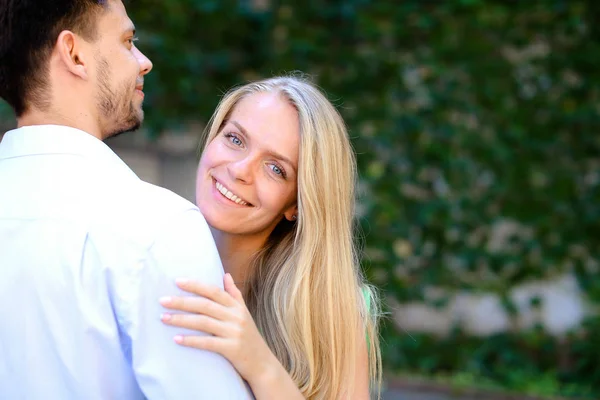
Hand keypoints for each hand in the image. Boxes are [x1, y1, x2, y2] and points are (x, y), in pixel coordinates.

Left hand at [159, 274, 276, 384]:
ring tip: (164, 318)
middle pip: (205, 305)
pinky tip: (177, 339)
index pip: (214, 291)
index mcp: (236, 306)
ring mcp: (234, 332)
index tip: (177, 281)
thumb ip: (234, 294)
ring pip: (203, 322)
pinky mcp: (231, 349)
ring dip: (181, 320)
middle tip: (162, 300)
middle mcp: (236, 317)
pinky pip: (208, 343)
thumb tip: (226, 275)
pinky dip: (191, 340)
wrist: (263, 364)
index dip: (195, 285)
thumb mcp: (244, 313)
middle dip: (182, 302)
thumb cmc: (250, 337)